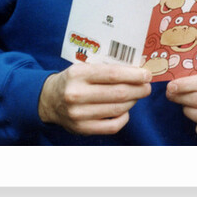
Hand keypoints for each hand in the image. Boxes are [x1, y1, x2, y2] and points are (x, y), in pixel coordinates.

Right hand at [38, 63, 152, 135]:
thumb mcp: (84, 67)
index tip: (147, 75)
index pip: (113, 74)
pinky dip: (124, 118)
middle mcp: (76, 94)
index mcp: (78, 74)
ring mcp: (78, 114)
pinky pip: (112, 126)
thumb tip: (137, 70)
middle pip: (118, 93)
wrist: (49, 100)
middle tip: (147, 87)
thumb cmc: (73, 80)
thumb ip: (107, 68)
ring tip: (137, 95)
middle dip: (138, 89)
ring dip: (133, 102)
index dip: (134, 75)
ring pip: (117, 109)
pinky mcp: (81, 129)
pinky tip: (126, 110)